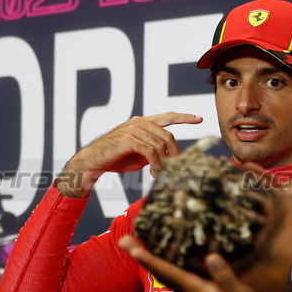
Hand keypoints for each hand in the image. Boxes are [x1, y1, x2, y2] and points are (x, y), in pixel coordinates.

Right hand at [56, 112, 202, 197]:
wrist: (92, 162)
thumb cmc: (115, 159)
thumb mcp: (139, 155)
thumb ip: (153, 150)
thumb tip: (170, 157)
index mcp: (142, 123)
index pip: (167, 117)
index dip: (184, 117)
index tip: (199, 118)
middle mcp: (138, 122)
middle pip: (167, 135)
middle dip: (175, 154)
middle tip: (177, 168)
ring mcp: (132, 130)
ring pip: (160, 145)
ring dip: (164, 163)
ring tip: (162, 175)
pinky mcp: (127, 140)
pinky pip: (150, 151)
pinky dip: (156, 164)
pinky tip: (155, 172)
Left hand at [118, 237, 259, 291]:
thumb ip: (225, 278)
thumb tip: (211, 257)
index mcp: (192, 287)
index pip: (165, 271)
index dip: (149, 260)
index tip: (132, 248)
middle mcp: (183, 286)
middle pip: (157, 269)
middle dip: (140, 254)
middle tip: (123, 238)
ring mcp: (185, 285)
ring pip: (161, 268)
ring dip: (145, 255)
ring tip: (132, 239)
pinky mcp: (190, 283)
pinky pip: (170, 268)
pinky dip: (158, 258)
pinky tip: (156, 248)